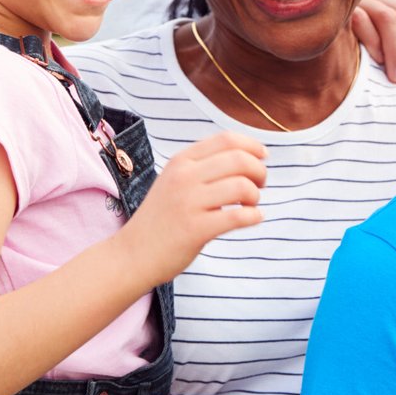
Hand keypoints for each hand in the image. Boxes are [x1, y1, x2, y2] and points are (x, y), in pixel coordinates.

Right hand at [120, 132, 266, 286]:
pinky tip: (253, 218)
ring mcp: (188, 203)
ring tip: (250, 205)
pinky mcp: (195, 229)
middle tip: (260, 185)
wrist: (132, 255)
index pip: (227, 139)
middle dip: (259, 171)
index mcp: (181, 161)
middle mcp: (184, 177)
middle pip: (239, 160)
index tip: (263, 157)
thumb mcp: (175, 180)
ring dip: (256, 196)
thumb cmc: (162, 218)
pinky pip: (239, 216)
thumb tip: (250, 156)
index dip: (253, 146)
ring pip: (242, 186)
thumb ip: (204, 166)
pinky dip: (254, 216)